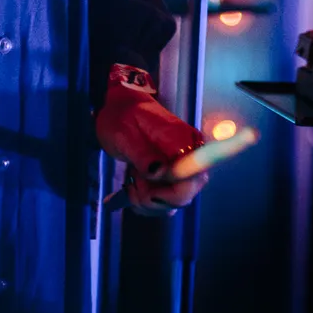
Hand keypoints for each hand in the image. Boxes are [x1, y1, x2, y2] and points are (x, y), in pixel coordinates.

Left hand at [95, 65, 207, 214]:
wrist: (120, 109)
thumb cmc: (121, 118)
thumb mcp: (124, 135)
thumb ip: (142, 154)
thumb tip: (160, 172)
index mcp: (182, 139)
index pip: (192, 177)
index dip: (169, 191)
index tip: (144, 181)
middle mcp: (190, 155)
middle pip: (184, 195)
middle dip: (154, 197)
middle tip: (132, 179)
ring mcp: (183, 168)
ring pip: (173, 203)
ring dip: (147, 199)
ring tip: (131, 178)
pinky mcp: (175, 177)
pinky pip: (167, 202)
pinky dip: (148, 202)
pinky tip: (135, 188)